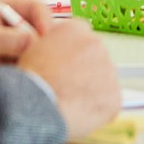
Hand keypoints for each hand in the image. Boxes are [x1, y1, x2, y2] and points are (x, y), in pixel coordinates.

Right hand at [17, 19, 121, 139]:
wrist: (38, 108)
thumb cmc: (29, 82)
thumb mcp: (30, 50)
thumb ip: (49, 44)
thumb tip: (55, 50)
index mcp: (74, 29)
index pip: (79, 33)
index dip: (71, 51)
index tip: (63, 64)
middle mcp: (96, 44)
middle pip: (94, 56)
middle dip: (83, 70)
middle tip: (65, 86)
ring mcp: (109, 69)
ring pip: (102, 79)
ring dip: (90, 89)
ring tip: (68, 102)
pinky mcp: (115, 95)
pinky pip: (108, 102)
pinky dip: (97, 109)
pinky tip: (78, 113)